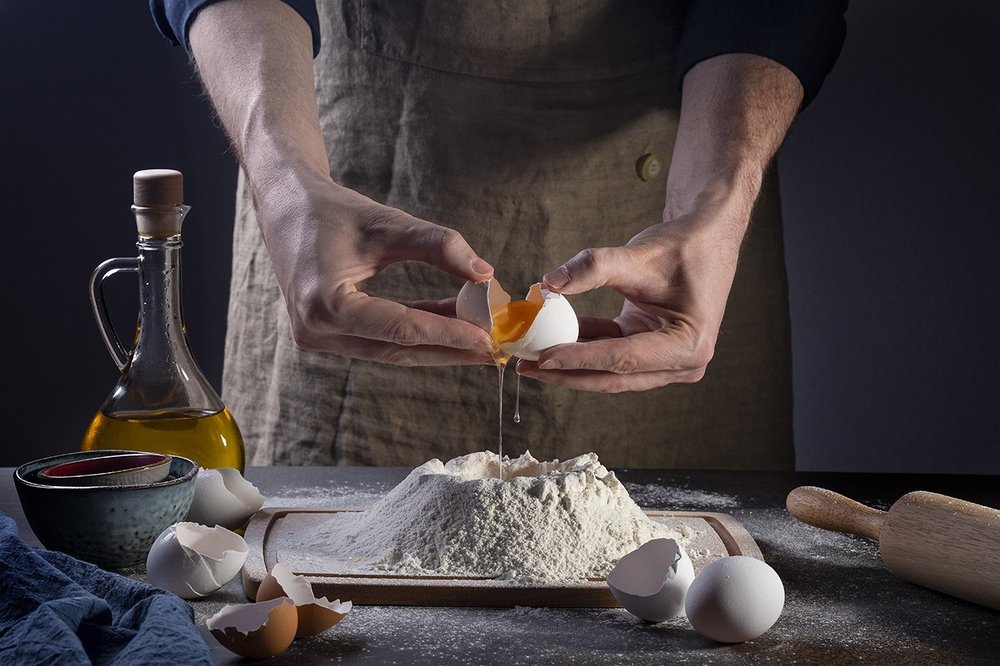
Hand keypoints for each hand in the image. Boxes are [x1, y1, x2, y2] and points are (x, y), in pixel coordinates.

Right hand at [256, 169, 494, 364]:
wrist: (286, 206)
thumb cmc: (332, 211)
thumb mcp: (389, 224)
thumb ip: (438, 246)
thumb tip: (485, 275)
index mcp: (324, 306)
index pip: (401, 329)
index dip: (448, 335)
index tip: (487, 338)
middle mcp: (316, 332)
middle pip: (397, 349)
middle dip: (448, 349)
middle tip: (492, 349)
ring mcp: (319, 338)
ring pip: (390, 350)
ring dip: (435, 344)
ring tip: (479, 339)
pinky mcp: (326, 335)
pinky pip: (380, 340)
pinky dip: (415, 333)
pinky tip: (451, 325)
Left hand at [516, 206, 743, 391]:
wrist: (706, 239)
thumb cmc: (684, 246)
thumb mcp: (639, 256)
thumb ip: (594, 268)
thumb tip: (548, 284)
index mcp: (689, 345)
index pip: (623, 358)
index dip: (579, 358)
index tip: (542, 356)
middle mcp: (683, 363)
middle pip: (614, 375)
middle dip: (568, 372)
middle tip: (526, 366)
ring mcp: (668, 362)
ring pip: (610, 371)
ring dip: (571, 363)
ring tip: (530, 358)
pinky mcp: (652, 352)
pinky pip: (612, 355)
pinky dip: (583, 347)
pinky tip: (551, 339)